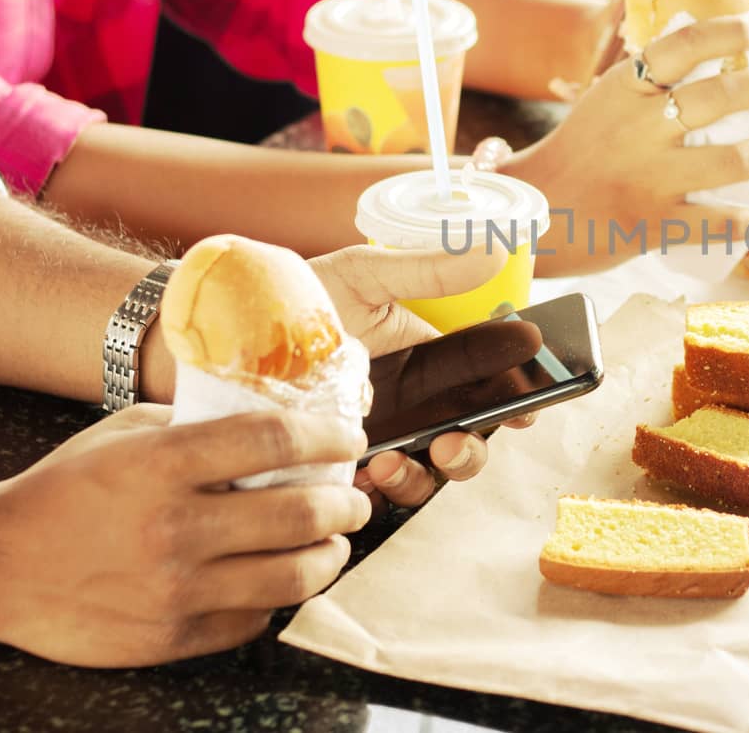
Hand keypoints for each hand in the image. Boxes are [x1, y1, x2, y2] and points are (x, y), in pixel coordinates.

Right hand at [0, 405, 370, 666]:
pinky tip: (279, 580)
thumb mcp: (128, 433)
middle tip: (355, 498)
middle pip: (301, 514)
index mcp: (163, 464)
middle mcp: (175, 527)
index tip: (349, 439)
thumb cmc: (66, 490)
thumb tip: (275, 422)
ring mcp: (175, 589)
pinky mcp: (172, 638)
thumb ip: (199, 425)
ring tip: (334, 542)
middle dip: (347, 504)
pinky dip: (279, 598)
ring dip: (331, 556)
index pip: (274, 439)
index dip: (329, 436)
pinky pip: (255, 620)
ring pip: (293, 576)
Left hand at [306, 246, 527, 509]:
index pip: (481, 386)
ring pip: (425, 476)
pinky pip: (371, 496)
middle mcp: (405, 406)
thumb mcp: (364, 276)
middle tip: (455, 443)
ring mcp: (373, 439)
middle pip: (463, 441)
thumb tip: (496, 251)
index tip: (527, 409)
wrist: (221, 332)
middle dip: (473, 452)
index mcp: (422, 361)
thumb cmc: (294, 299)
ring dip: (424, 477)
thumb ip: (429, 272)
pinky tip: (360, 473)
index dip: (511, 400)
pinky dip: (375, 492)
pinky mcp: (335, 468)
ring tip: (393, 464)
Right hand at [505, 13, 748, 274]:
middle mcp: (639, 126)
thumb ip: (647, 79)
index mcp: (625, 87)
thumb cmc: (578, 152)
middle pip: (724, 95)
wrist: (537, 210)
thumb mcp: (604, 101)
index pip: (688, 43)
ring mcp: (649, 176)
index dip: (737, 29)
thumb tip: (703, 42)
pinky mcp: (655, 223)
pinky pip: (719, 222)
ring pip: (733, 159)